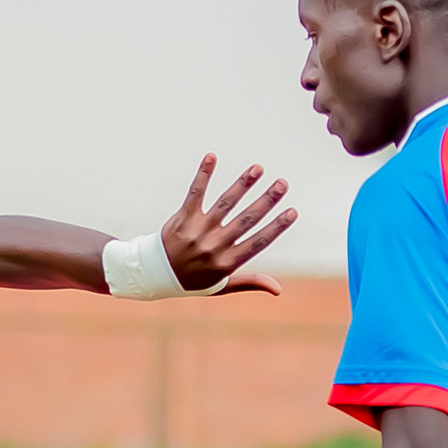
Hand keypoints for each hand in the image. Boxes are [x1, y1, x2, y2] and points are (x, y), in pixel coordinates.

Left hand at [161, 156, 293, 295]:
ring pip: (224, 204)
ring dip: (242, 184)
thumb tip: (278, 290)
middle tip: (282, 184)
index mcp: (226, 263)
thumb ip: (249, 282)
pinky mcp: (182, 218)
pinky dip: (203, 175)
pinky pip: (195, 193)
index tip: (293, 211)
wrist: (155, 275)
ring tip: (257, 169)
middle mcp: (213, 246)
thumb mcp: (221, 286)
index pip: (257, 243)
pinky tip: (212, 157)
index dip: (276, 227)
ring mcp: (197, 231)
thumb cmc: (192, 280)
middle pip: (245, 220)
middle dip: (266, 201)